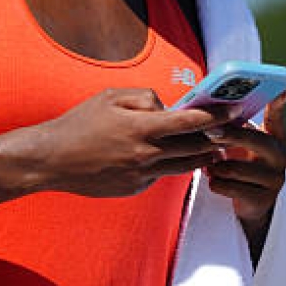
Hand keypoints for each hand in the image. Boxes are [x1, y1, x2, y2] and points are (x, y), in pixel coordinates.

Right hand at [29, 87, 228, 197]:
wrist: (52, 160)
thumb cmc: (80, 123)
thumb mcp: (111, 97)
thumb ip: (146, 98)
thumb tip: (168, 107)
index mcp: (142, 128)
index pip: (191, 121)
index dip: (215, 116)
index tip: (232, 110)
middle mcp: (146, 155)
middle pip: (195, 148)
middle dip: (217, 137)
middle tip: (232, 129)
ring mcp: (141, 175)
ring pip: (184, 167)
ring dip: (202, 156)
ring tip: (214, 147)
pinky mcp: (135, 188)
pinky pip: (161, 175)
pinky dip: (169, 165)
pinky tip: (171, 157)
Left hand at [203, 91, 285, 247]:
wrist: (250, 203)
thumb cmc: (240, 162)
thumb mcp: (241, 144)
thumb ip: (233, 128)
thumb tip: (207, 114)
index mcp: (275, 138)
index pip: (277, 118)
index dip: (278, 104)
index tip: (282, 90)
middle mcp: (280, 157)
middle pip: (255, 140)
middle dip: (230, 136)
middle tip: (209, 132)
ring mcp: (274, 179)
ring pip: (235, 168)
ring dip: (216, 167)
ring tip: (210, 167)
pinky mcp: (263, 200)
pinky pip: (230, 188)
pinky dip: (216, 184)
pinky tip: (215, 182)